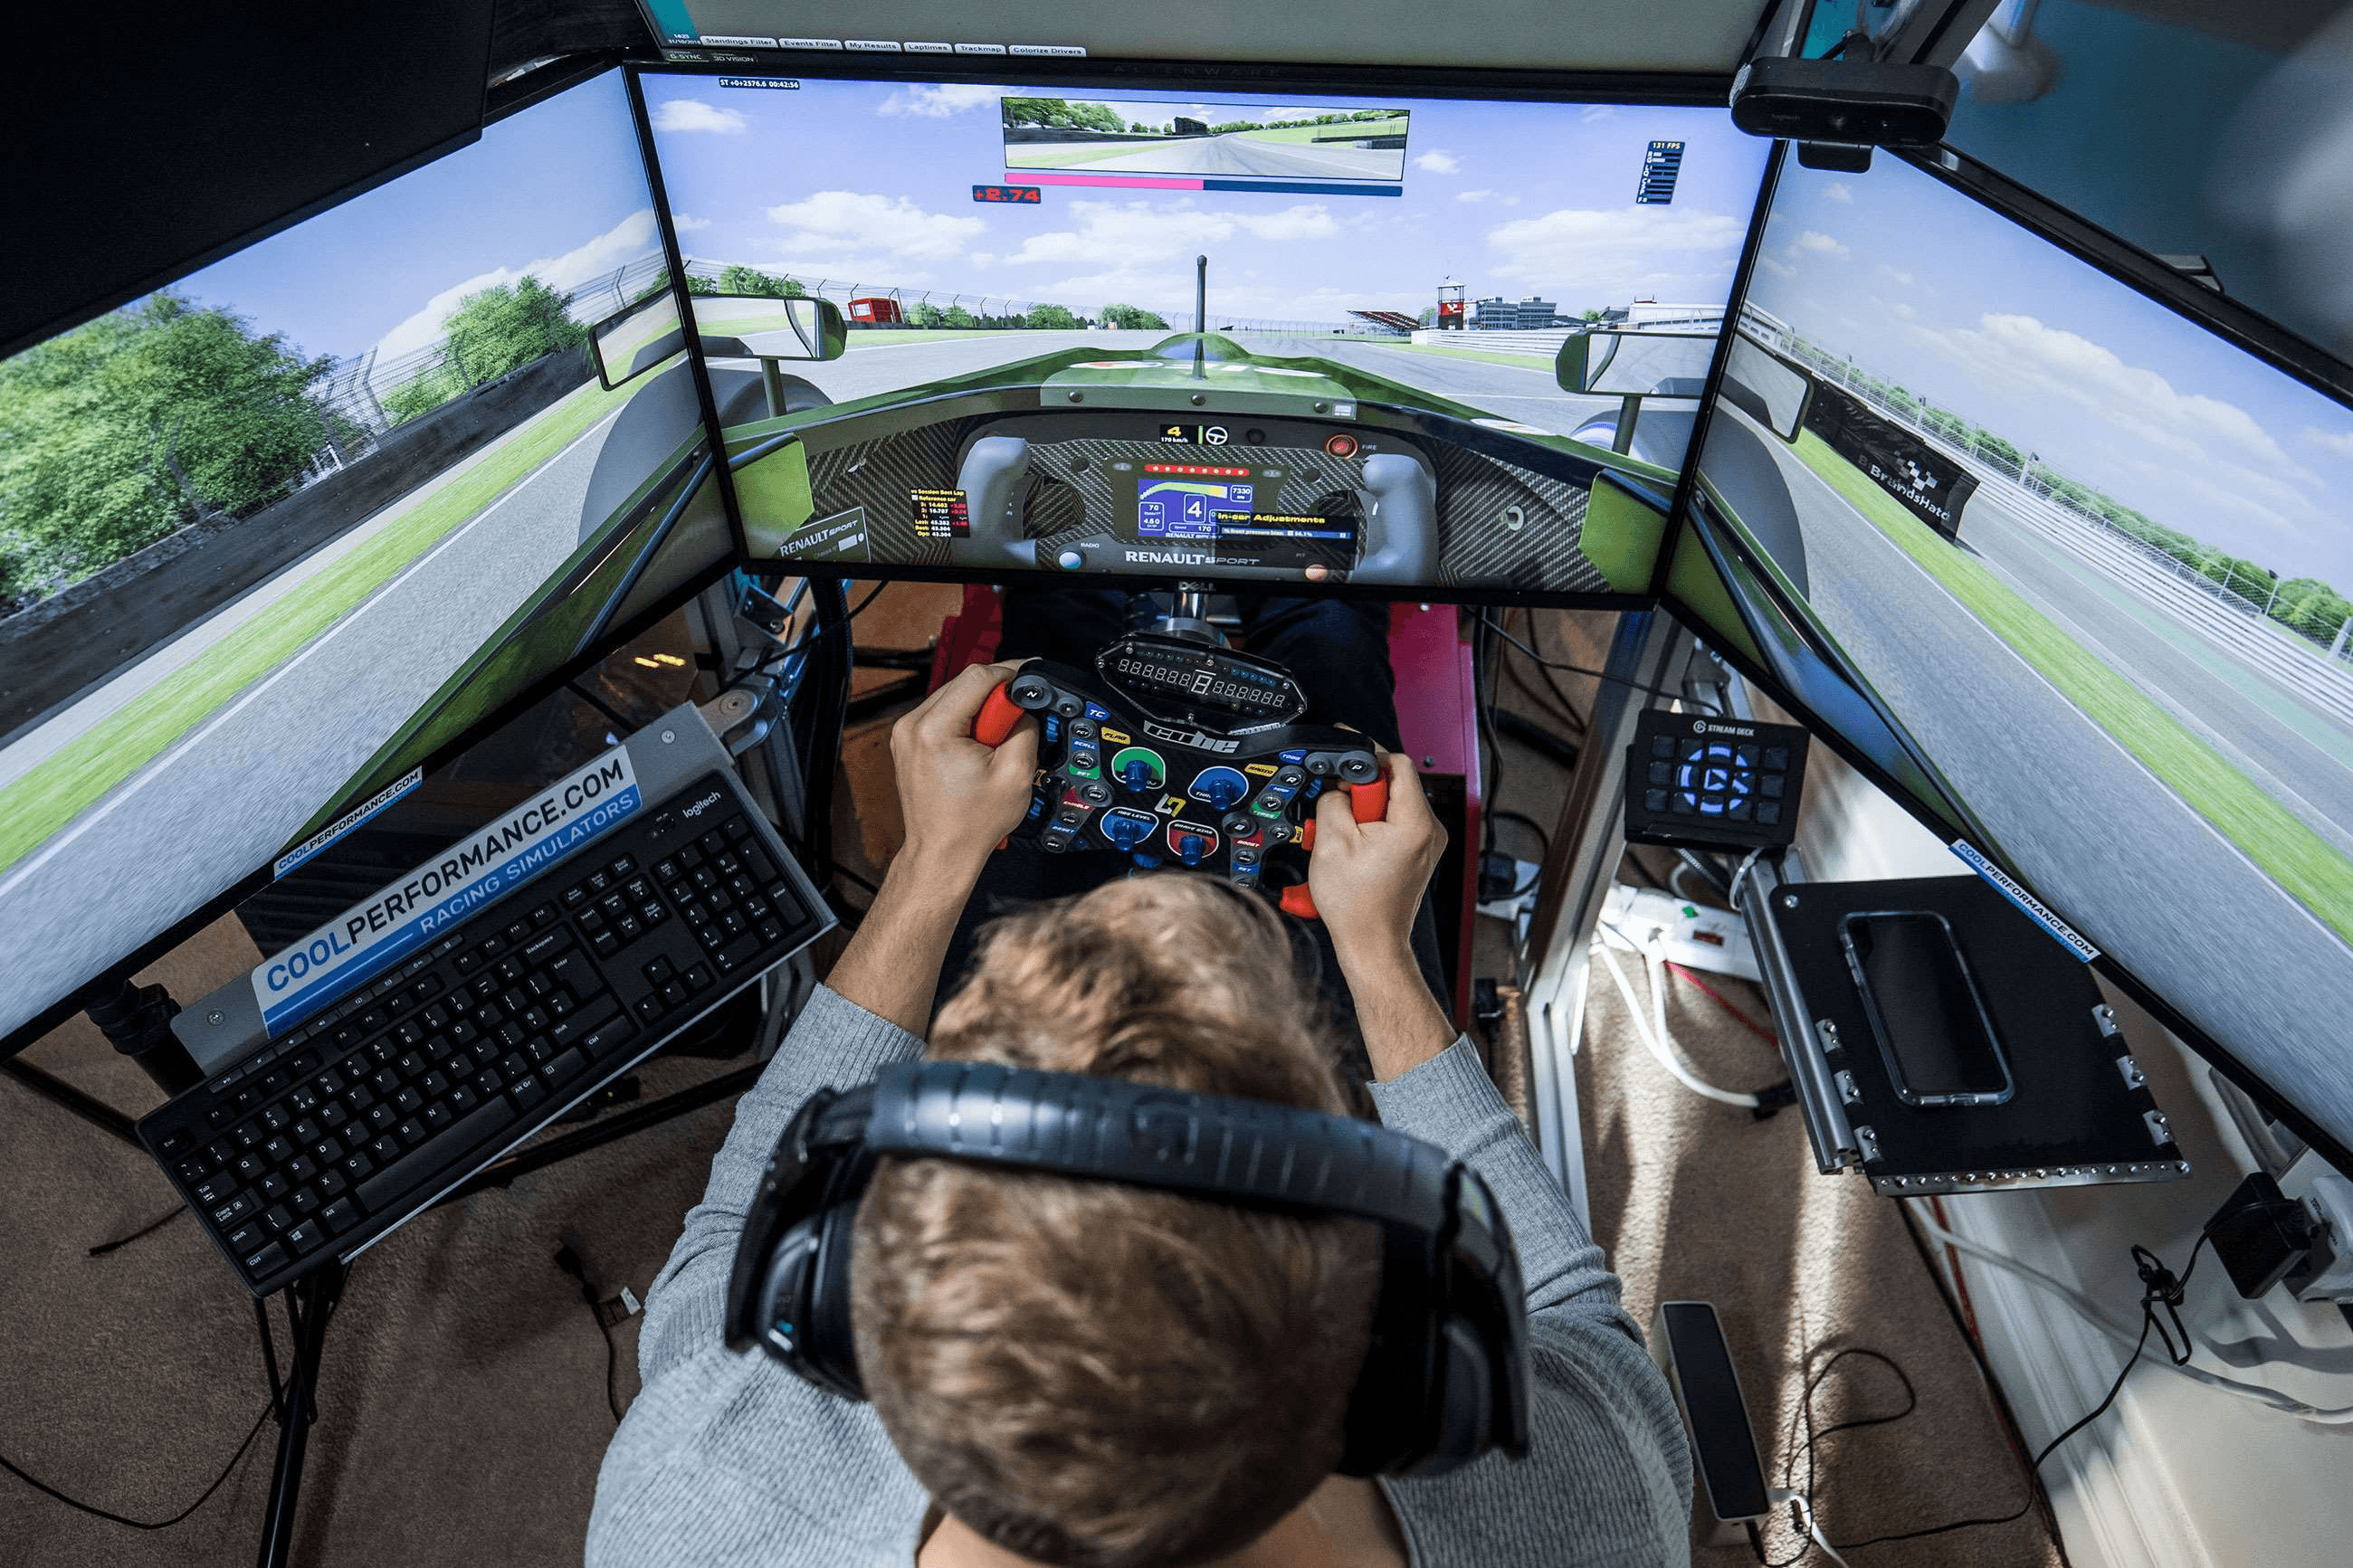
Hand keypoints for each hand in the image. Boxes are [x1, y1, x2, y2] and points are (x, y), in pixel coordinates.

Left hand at [889, 661, 1038, 874]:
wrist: (942, 851)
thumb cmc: (970, 824)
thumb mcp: (1017, 774)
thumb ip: (1026, 727)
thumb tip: (1025, 704)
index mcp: (934, 730)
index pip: (978, 675)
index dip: (1011, 674)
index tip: (1030, 680)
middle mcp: (912, 725)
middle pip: (965, 682)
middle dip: (996, 698)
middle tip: (1012, 726)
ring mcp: (906, 732)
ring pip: (955, 695)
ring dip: (981, 710)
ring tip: (992, 745)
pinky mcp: (909, 740)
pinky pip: (944, 713)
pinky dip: (966, 721)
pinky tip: (977, 748)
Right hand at [1306, 750, 1446, 965]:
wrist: (1371, 942)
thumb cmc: (1357, 906)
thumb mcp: (1331, 841)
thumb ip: (1334, 799)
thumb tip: (1339, 784)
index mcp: (1415, 823)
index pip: (1398, 763)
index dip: (1367, 759)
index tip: (1345, 769)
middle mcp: (1430, 830)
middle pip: (1394, 783)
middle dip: (1360, 793)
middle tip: (1341, 816)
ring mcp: (1426, 842)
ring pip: (1390, 804)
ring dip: (1362, 813)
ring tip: (1348, 840)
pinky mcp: (1418, 852)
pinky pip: (1393, 823)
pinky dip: (1371, 828)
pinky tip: (1355, 849)